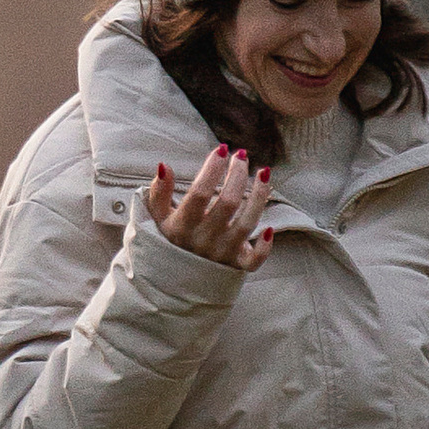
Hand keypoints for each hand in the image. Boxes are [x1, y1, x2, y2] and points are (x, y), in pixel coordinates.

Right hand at [147, 145, 273, 272]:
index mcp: (182, 226)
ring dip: (259, 197)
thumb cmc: (172, 238)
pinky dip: (264, 248)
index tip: (220, 149)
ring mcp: (222, 253)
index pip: (200, 193)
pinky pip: (254, 261)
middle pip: (228, 203)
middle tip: (240, 155)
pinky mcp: (237, 265)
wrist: (177, 279)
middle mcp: (204, 239)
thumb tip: (165, 166)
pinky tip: (269, 228)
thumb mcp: (158, 217)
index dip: (212, 169)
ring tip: (264, 172)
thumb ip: (159, 192)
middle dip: (237, 175)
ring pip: (246, 224)